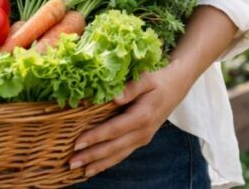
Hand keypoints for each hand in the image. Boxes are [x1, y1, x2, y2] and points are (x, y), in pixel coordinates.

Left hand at [70, 62, 192, 178]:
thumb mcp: (147, 78)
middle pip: (114, 147)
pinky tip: (95, 167)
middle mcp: (143, 132)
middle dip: (92, 156)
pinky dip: (108, 163)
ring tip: (80, 170)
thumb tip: (115, 97)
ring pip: (118, 155)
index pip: (114, 129)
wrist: (176, 87)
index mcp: (142, 116)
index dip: (95, 137)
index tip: (77, 143)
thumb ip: (132, 87)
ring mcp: (143, 138)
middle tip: (71, 163)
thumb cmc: (159, 80)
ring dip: (98, 164)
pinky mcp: (141, 140)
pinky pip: (122, 154)